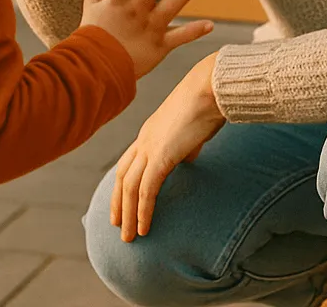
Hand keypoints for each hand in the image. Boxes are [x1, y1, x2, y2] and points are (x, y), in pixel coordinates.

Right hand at [79, 0, 213, 78]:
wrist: (97, 73)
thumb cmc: (91, 41)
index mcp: (117, 2)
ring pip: (171, 7)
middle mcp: (135, 12)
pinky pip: (180, 38)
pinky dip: (195, 32)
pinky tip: (210, 24)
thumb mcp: (90, 13)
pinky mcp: (159, 46)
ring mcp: (149, 29)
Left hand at [110, 52, 224, 241]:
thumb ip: (187, 143)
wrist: (209, 87)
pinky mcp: (161, 157)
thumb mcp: (193, 127)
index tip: (121, 202)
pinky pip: (146, 190)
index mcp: (150, 132)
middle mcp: (144, 140)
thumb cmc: (207, 103)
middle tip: (117, 226)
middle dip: (118, 203)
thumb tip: (189, 156)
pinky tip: (144, 228)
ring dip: (128, 215)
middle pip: (122, 176)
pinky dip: (143, 211)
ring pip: (129, 188)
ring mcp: (150, 148)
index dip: (122, 183)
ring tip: (129, 238)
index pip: (128, 162)